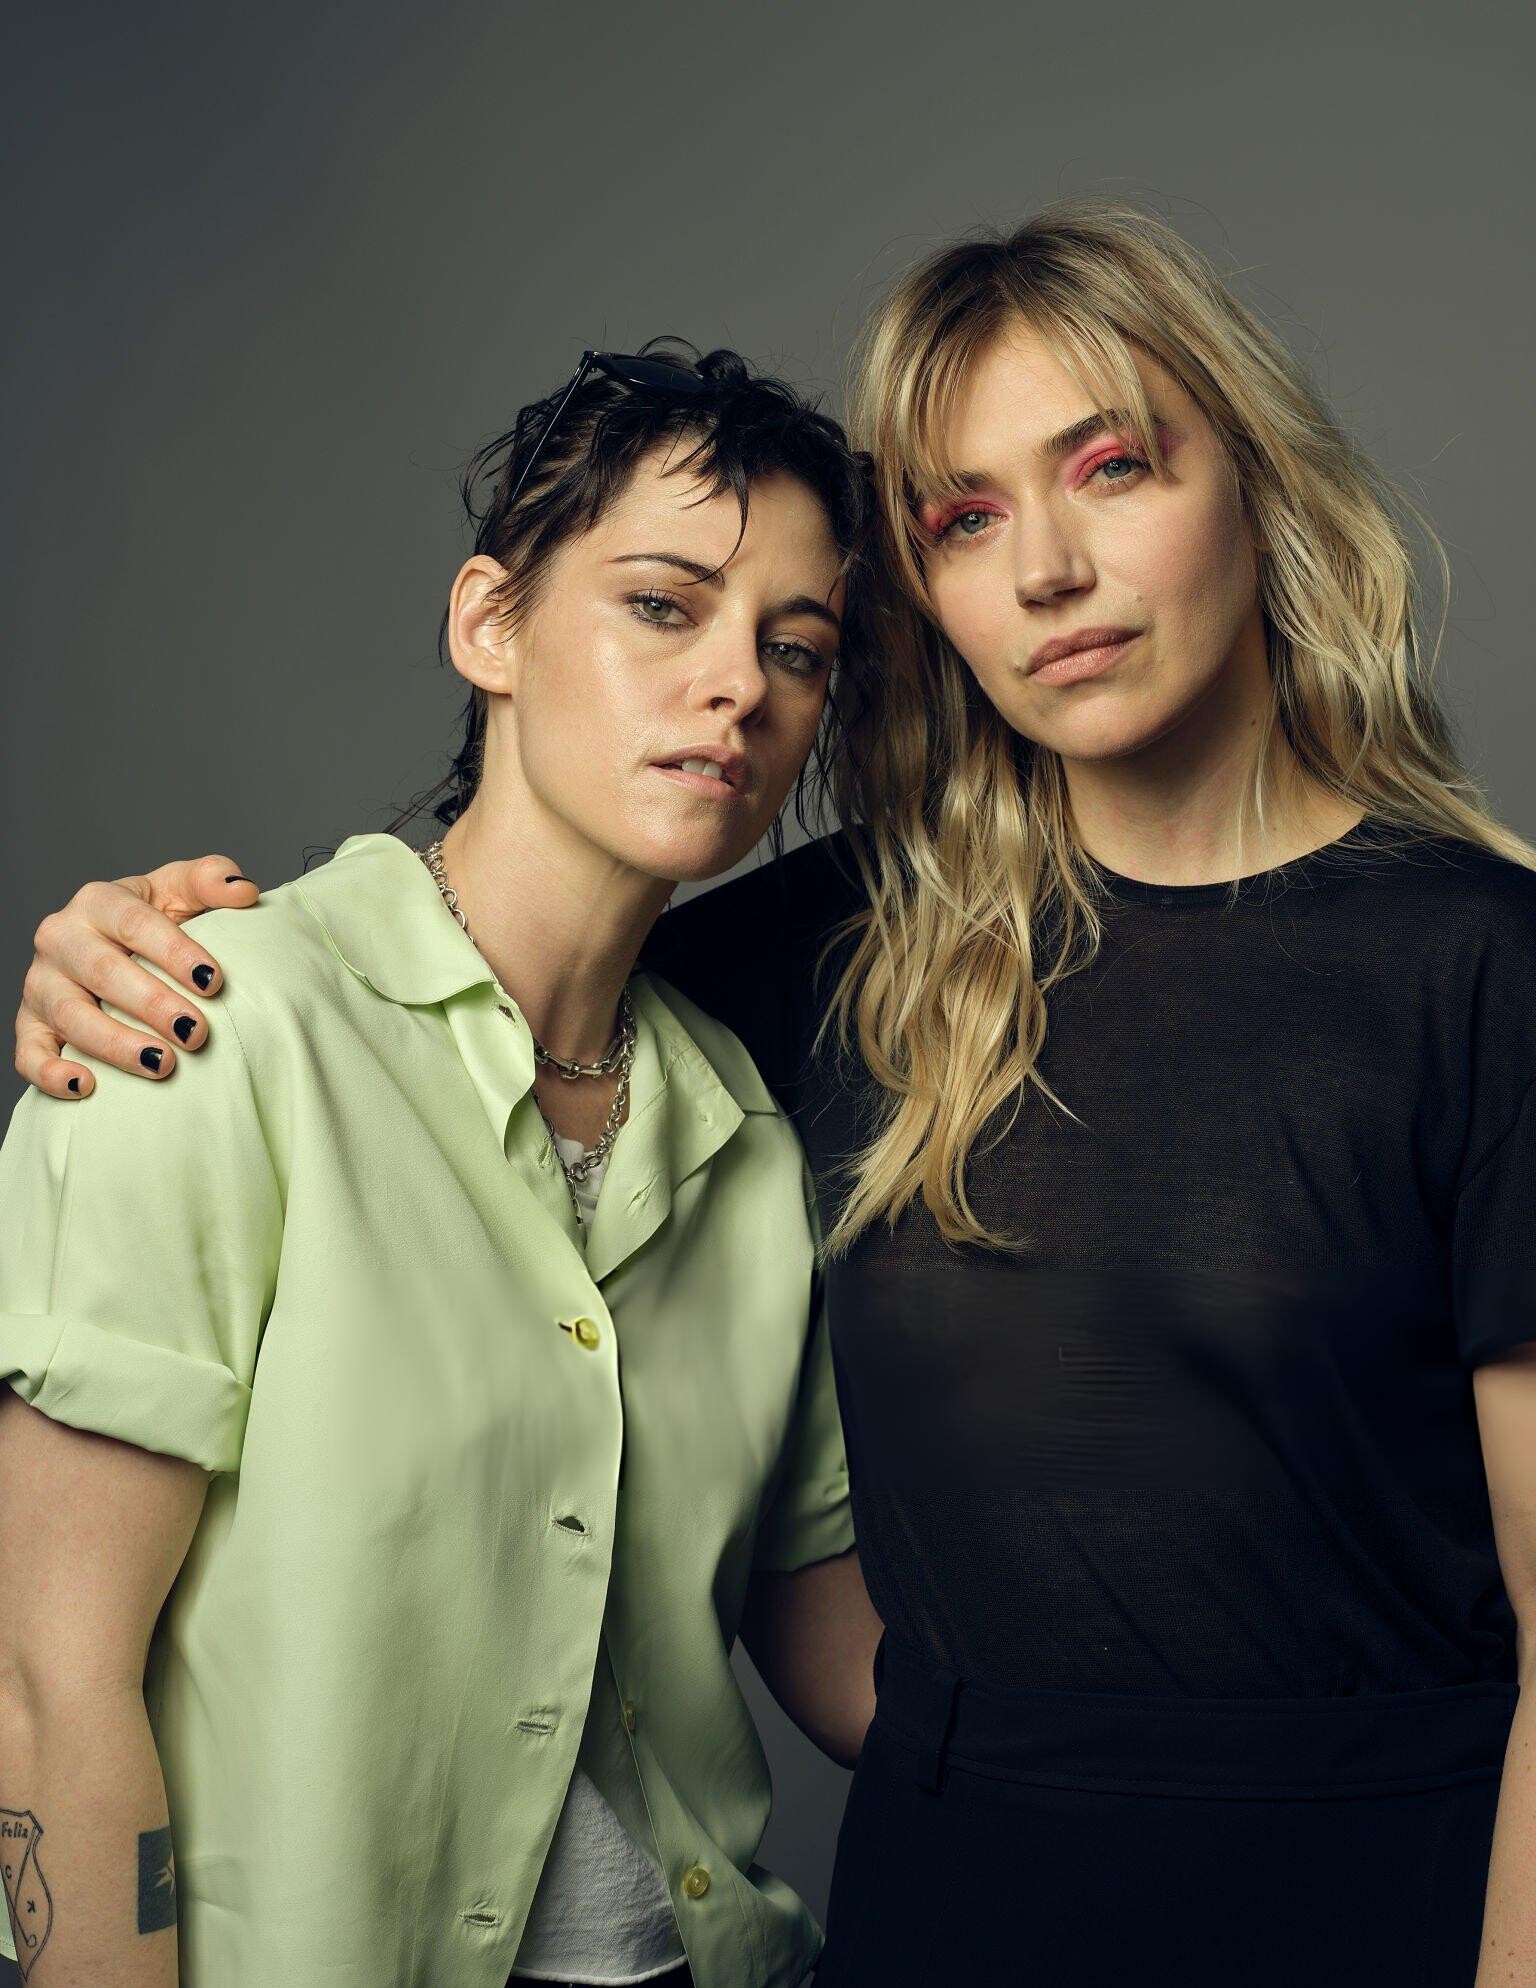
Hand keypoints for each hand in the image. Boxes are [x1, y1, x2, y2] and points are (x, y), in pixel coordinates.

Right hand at [15, 857, 259, 1097]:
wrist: (114, 953)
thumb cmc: (154, 922)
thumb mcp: (181, 891)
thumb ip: (211, 880)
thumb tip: (243, 891)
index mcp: (98, 901)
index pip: (135, 923)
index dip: (174, 952)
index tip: (214, 982)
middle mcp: (60, 938)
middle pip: (104, 972)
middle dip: (153, 1005)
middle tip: (197, 1033)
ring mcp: (41, 984)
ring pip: (71, 1016)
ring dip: (116, 1044)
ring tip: (163, 1065)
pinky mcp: (30, 1024)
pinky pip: (29, 1053)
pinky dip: (51, 1073)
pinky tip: (87, 1087)